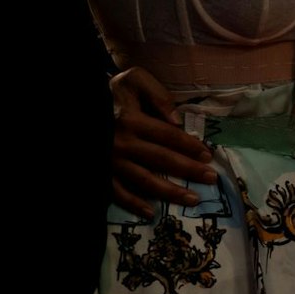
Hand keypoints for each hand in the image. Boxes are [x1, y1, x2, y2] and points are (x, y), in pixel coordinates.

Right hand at [110, 67, 216, 216]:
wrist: (83, 106)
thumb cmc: (114, 92)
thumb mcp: (135, 80)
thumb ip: (158, 95)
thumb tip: (177, 121)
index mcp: (131, 119)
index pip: (168, 136)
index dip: (190, 146)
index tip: (208, 155)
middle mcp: (121, 142)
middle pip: (161, 160)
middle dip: (189, 170)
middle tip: (211, 178)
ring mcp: (110, 161)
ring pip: (144, 181)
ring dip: (170, 192)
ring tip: (193, 199)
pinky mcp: (101, 172)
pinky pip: (117, 193)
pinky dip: (133, 204)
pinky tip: (150, 213)